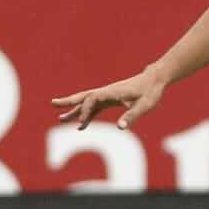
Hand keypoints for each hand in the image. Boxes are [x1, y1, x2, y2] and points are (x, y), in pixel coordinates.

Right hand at [51, 68, 167, 129]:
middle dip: (68, 101)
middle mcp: (107, 92)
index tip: (81, 123)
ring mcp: (108, 95)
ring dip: (75, 109)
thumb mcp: (145, 105)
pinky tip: (82, 125)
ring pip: (87, 102)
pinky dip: (88, 114)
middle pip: (84, 96)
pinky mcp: (111, 99)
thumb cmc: (150, 92)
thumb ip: (132, 116)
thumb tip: (121, 128)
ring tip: (60, 118)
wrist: (155, 80)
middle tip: (53, 103)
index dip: (85, 110)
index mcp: (112, 91)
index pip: (92, 99)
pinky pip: (96, 107)